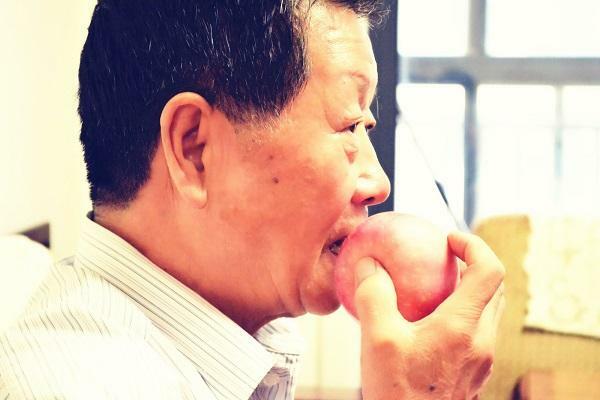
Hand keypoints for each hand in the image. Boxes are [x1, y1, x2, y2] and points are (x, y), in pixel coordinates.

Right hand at [355, 231, 504, 399]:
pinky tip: (428, 323)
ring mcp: (482, 361)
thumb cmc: (396, 393)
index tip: (448, 239)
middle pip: (495, 289)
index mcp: (463, 327)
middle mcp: (482, 342)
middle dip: (475, 265)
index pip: (489, 270)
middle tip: (444, 258)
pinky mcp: (474, 374)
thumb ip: (373, 295)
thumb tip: (368, 264)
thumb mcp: (376, 339)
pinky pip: (476, 333)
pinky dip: (461, 314)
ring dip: (470, 290)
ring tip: (435, 287)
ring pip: (488, 312)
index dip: (474, 245)